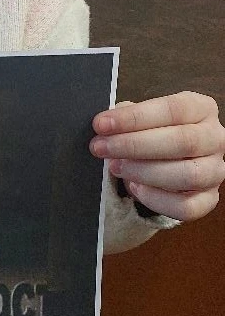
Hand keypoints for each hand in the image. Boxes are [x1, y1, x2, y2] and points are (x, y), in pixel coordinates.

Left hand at [90, 92, 224, 220]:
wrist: (169, 159)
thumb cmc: (153, 132)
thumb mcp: (142, 117)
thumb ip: (126, 117)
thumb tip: (104, 124)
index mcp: (200, 109)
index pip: (172, 109)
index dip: (134, 117)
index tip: (101, 124)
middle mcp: (215, 138)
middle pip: (182, 141)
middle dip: (134, 145)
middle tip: (101, 148)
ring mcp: (215, 170)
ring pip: (188, 174)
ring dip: (145, 172)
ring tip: (116, 167)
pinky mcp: (209, 199)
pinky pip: (187, 206)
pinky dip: (156, 199)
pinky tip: (135, 188)